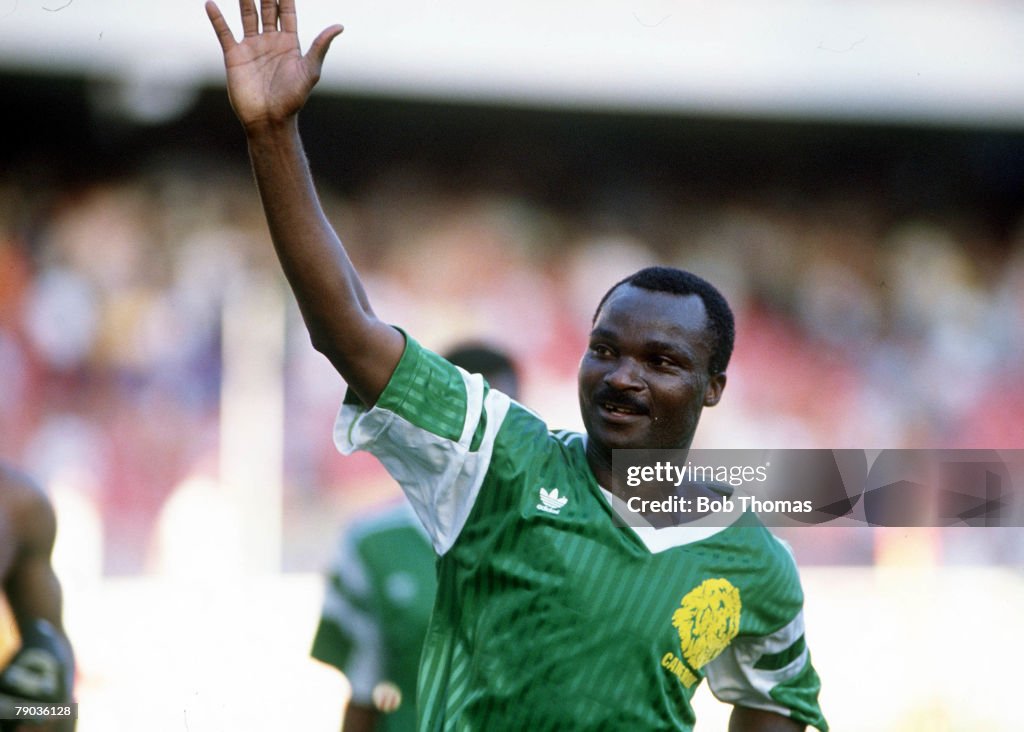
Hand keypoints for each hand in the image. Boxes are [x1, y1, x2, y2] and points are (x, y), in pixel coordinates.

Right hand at [205, 0, 342, 129]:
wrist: (269, 120)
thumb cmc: (292, 99)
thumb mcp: (309, 71)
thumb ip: (320, 46)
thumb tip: (339, 26)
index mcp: (289, 43)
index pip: (287, 11)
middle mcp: (270, 41)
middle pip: (267, 8)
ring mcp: (251, 47)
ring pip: (247, 15)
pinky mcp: (234, 56)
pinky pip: (224, 32)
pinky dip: (217, 19)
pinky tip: (211, 4)